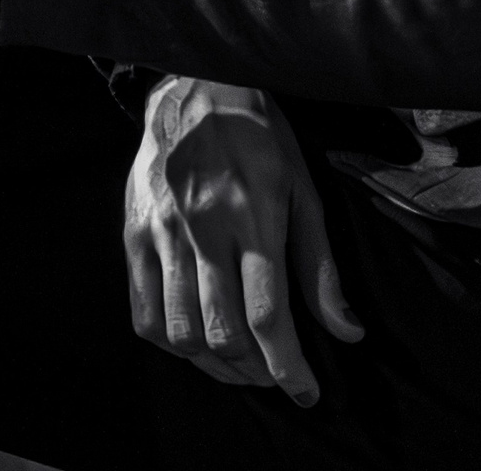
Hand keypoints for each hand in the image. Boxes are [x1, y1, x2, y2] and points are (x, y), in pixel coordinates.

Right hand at [124, 76, 363, 406]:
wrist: (195, 87)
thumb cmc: (258, 138)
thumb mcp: (303, 190)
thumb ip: (320, 266)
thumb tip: (347, 332)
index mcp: (253, 216)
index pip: (268, 313)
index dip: (288, 365)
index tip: (306, 392)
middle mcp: (203, 228)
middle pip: (223, 331)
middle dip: (255, 371)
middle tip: (273, 373)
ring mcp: (162, 232)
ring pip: (181, 331)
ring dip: (214, 365)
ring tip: (238, 364)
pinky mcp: (134, 233)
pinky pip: (142, 313)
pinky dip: (170, 343)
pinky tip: (195, 342)